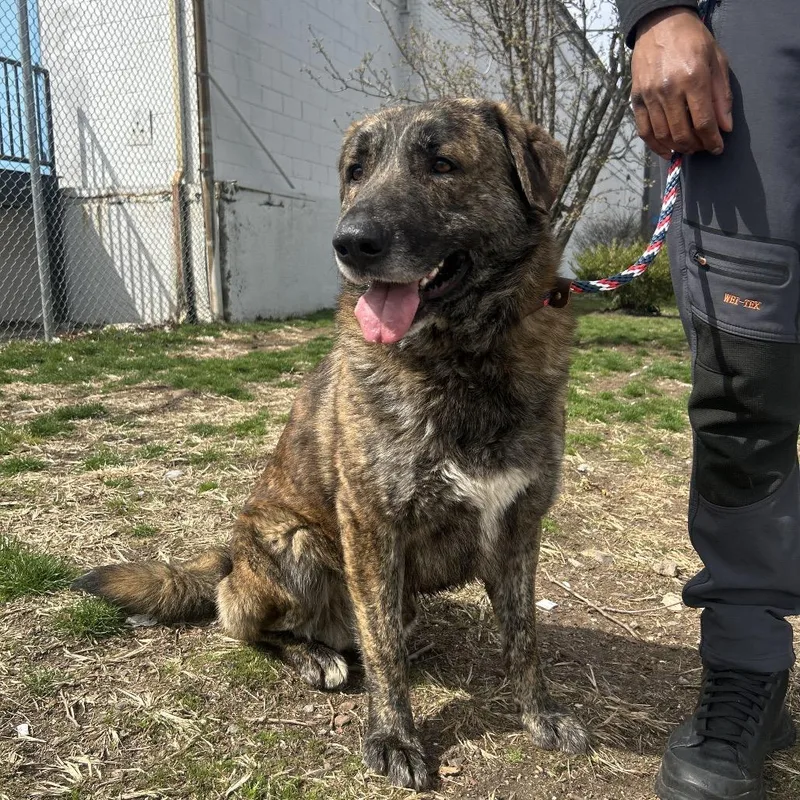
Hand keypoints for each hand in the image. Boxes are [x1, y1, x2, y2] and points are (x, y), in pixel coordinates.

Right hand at [631, 7, 732, 158]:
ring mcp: (650, 95)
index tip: (717, 148)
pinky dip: (655, 145)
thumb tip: (725, 127)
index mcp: (693, 78)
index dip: (711, 140)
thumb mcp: (716, 60)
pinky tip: (667, 151)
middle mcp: (669, 90)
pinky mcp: (637, 99)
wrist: (660, 23)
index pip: (703, 122)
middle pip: (682, 133)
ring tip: (688, 147)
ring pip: (663, 135)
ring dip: (677, 147)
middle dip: (696, 146)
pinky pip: (644, 130)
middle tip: (703, 147)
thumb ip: (721, 95)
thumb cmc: (692, 39)